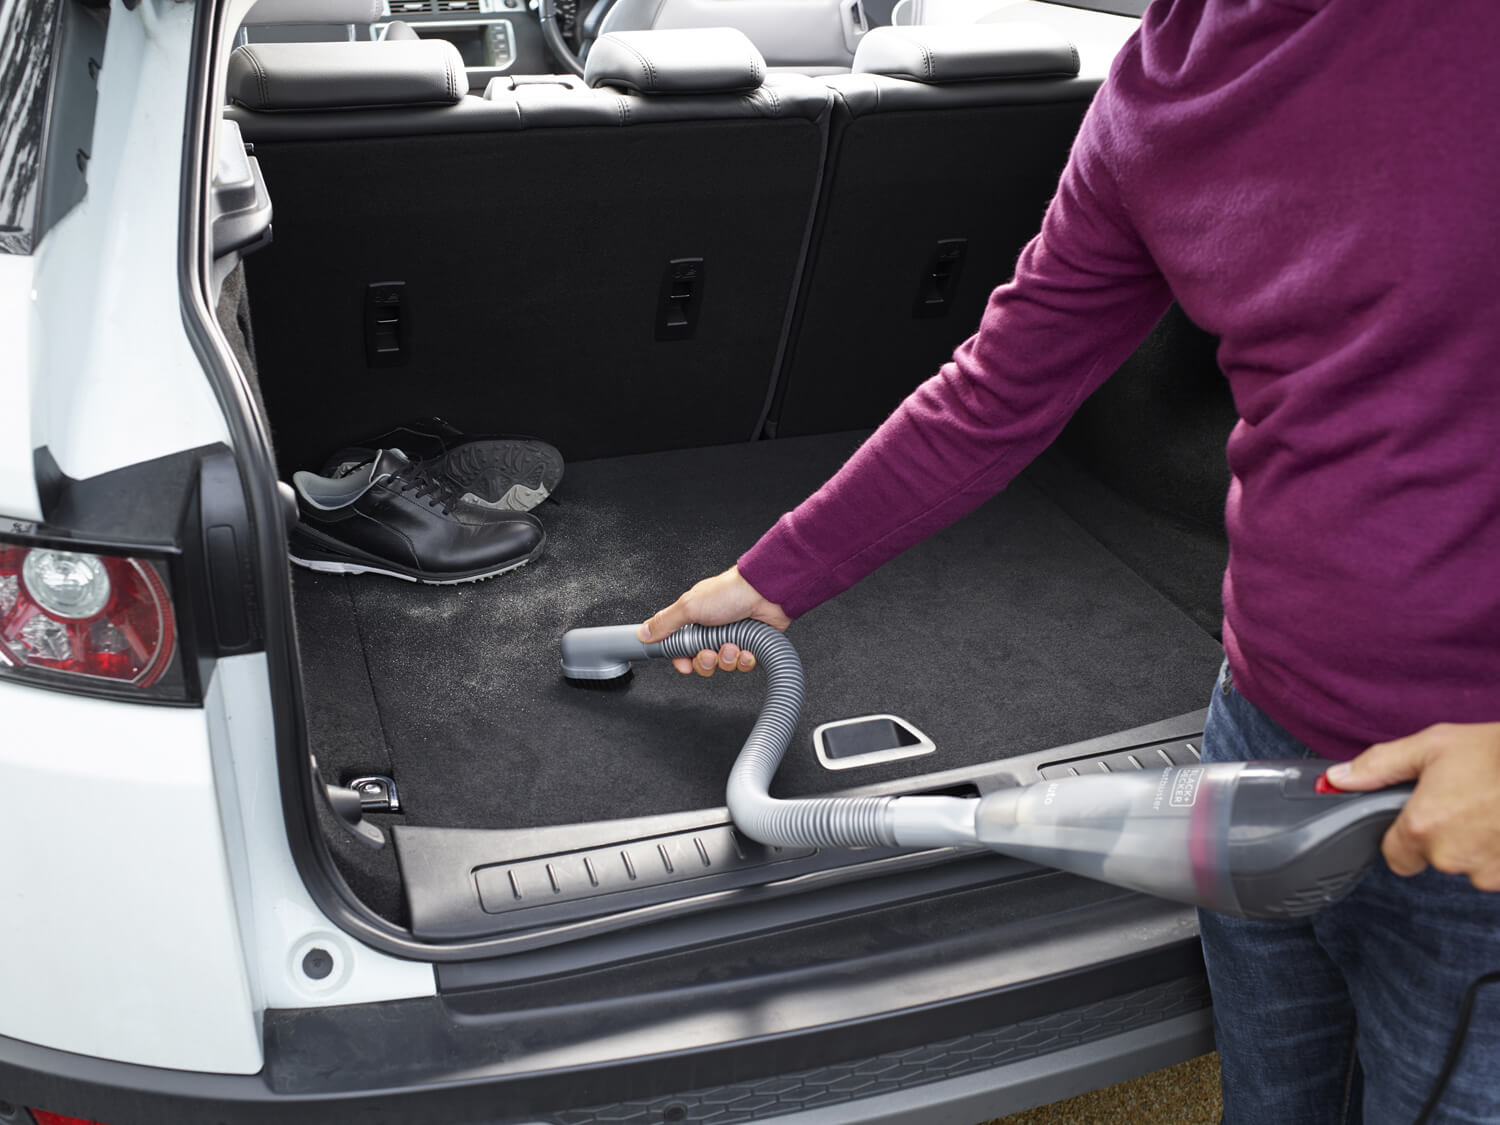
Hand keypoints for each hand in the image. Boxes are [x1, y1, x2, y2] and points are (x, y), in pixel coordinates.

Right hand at [637, 566, 789, 676]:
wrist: (766, 591)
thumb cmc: (730, 591)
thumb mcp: (688, 606)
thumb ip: (665, 622)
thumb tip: (643, 633)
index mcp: (695, 620)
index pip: (682, 650)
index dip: (683, 661)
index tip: (685, 665)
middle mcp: (713, 629)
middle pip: (702, 662)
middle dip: (706, 661)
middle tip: (710, 651)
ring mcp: (733, 637)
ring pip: (724, 665)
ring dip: (727, 658)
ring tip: (733, 644)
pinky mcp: (752, 644)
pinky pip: (744, 664)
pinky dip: (746, 659)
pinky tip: (747, 647)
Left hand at [1328, 722, 1499, 890]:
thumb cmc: (1496, 752)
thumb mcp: (1431, 747)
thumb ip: (1379, 767)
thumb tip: (1336, 779)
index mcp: (1422, 828)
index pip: (1395, 856)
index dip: (1405, 836)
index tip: (1421, 814)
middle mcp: (1452, 858)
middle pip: (1433, 860)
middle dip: (1444, 836)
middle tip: (1464, 800)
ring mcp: (1490, 872)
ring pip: (1470, 867)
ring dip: (1477, 845)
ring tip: (1491, 807)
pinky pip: (1499, 870)